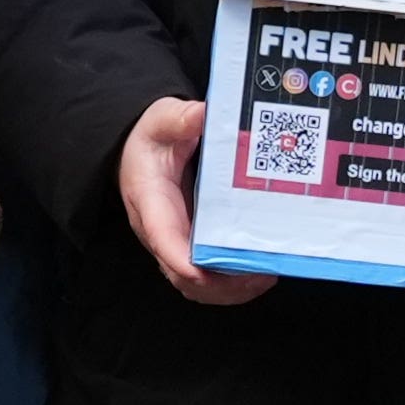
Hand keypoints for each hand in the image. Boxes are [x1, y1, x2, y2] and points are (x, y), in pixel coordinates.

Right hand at [117, 98, 277, 307]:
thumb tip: (203, 114)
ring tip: (266, 276)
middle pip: (183, 274)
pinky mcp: (191, 248)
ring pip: (198, 286)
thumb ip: (180, 118)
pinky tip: (260, 274)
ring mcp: (176, 244)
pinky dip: (233, 286)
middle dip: (220, 283)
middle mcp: (160, 231)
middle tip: (259, 272)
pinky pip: (208, 281)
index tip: (204, 270)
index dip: (181, 258)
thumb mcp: (161, 120)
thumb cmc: (150, 140)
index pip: (162, 236)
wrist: (139, 153)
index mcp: (150, 200)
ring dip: (231, 290)